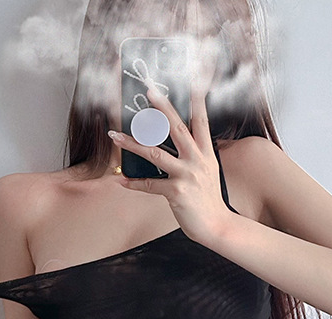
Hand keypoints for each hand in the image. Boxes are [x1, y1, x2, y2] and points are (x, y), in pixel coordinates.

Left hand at [109, 82, 230, 244]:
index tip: (191, 80)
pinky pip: (150, 184)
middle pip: (176, 127)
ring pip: (155, 153)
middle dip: (162, 106)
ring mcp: (187, 175)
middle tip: (148, 90)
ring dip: (132, 144)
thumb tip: (171, 145)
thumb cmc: (208, 199)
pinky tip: (122, 181)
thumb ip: (194, 156)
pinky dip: (134, 183)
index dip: (196, 99)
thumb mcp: (207, 171)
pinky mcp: (176, 192)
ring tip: (114, 136)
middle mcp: (197, 159)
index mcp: (205, 152)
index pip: (201, 120)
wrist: (217, 226)